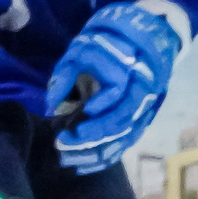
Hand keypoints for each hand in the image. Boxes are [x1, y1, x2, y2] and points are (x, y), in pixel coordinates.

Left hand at [46, 2, 181, 173]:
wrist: (143, 33)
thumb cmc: (107, 41)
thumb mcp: (82, 49)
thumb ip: (66, 75)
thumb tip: (51, 106)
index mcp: (130, 70)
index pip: (117, 96)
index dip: (96, 113)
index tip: (72, 124)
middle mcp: (143, 91)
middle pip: (122, 121)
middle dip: (92, 137)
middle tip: (62, 144)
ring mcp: (146, 105)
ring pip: (126, 136)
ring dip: (98, 152)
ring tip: (69, 161)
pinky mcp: (143, 116)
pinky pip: (128, 141)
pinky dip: (107, 155)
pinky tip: (86, 165)